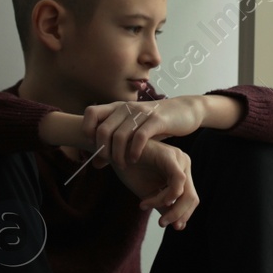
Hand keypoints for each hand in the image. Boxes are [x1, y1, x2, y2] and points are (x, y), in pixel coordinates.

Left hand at [82, 95, 205, 169]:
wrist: (184, 111)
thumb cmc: (155, 124)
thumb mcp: (133, 130)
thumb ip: (115, 144)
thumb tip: (95, 164)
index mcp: (118, 107)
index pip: (91, 112)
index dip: (87, 130)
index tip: (94, 146)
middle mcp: (127, 107)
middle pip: (104, 129)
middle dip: (103, 150)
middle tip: (109, 163)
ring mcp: (142, 112)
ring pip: (120, 135)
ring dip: (118, 155)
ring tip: (122, 165)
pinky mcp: (157, 120)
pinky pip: (139, 137)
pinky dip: (134, 151)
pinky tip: (134, 159)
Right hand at [109, 139, 199, 229]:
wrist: (114, 153)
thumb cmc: (132, 170)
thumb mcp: (150, 193)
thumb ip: (165, 207)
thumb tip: (178, 226)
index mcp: (181, 172)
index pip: (191, 199)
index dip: (183, 215)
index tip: (171, 226)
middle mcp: (183, 164)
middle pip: (191, 198)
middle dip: (177, 215)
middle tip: (161, 224)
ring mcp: (179, 159)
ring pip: (184, 193)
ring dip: (165, 205)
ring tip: (144, 206)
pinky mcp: (170, 156)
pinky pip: (177, 182)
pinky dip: (166, 195)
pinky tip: (149, 200)